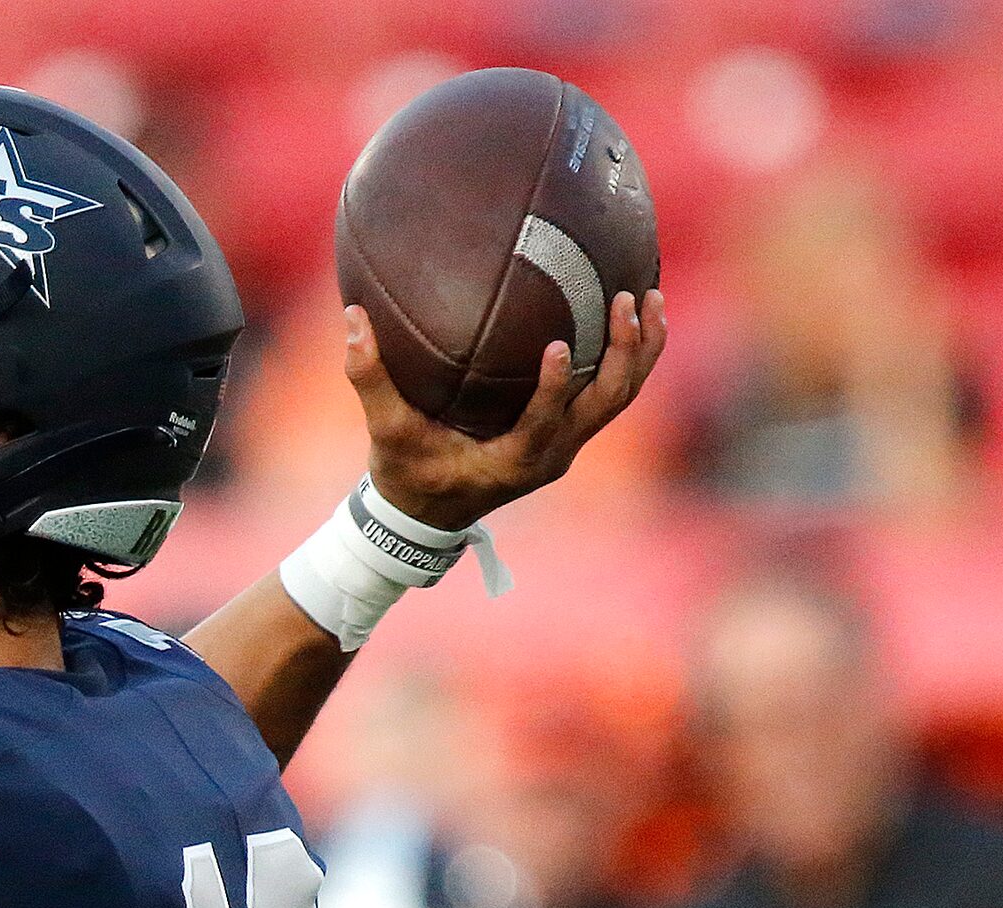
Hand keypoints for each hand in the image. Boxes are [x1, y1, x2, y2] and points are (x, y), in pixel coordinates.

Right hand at [349, 287, 666, 532]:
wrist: (427, 514)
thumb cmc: (408, 474)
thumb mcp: (387, 433)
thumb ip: (371, 379)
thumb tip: (352, 318)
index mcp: (512, 463)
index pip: (543, 427)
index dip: (554, 391)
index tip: (557, 345)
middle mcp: (552, 457)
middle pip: (607, 405)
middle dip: (625, 354)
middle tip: (628, 301)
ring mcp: (566, 445)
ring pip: (620, 398)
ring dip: (640, 351)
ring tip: (650, 297)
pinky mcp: (569, 432)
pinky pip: (611, 393)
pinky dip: (627, 355)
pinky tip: (633, 311)